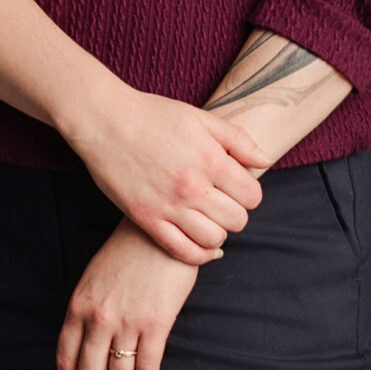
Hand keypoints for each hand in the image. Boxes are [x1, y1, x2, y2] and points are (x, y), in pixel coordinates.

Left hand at [54, 220, 199, 369]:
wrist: (159, 230)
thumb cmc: (128, 251)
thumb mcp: (94, 278)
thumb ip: (87, 310)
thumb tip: (88, 345)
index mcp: (78, 307)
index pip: (65, 360)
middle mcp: (97, 318)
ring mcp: (126, 321)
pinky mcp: (155, 323)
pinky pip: (146, 367)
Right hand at [64, 87, 265, 265]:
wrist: (105, 121)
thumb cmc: (153, 115)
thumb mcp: (200, 117)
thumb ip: (237, 139)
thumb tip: (265, 161)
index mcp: (210, 159)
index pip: (252, 196)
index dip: (249, 193)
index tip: (237, 188)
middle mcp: (192, 187)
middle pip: (237, 221)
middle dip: (236, 213)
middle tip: (223, 203)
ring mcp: (169, 206)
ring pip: (213, 240)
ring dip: (218, 232)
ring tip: (209, 219)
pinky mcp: (147, 219)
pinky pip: (183, 252)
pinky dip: (199, 254)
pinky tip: (201, 243)